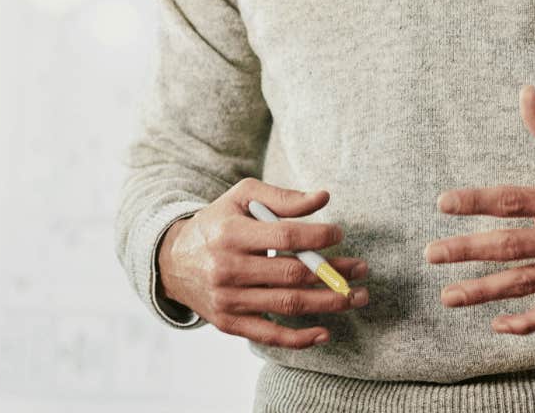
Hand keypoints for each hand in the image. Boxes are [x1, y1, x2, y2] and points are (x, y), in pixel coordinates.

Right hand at [156, 178, 368, 348]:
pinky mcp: (229, 323)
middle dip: (333, 272)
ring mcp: (228, 300)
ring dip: (329, 303)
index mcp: (231, 233)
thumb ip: (282, 197)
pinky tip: (325, 332)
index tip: (339, 234)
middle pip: (292, 274)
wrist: (172, 260)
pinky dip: (300, 338)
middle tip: (362, 269)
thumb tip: (323, 198)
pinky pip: (269, 335)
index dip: (317, 237)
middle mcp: (227, 268)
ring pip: (288, 304)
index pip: (284, 237)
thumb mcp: (241, 198)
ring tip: (356, 296)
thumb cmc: (217, 223)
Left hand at [425, 84, 534, 334]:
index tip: (442, 203)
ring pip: (524, 285)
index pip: (512, 201)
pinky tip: (496, 326)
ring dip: (483, 292)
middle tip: (430, 254)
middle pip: (509, 248)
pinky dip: (526, 323)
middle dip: (466, 252)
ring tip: (447, 296)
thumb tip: (524, 91)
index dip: (475, 202)